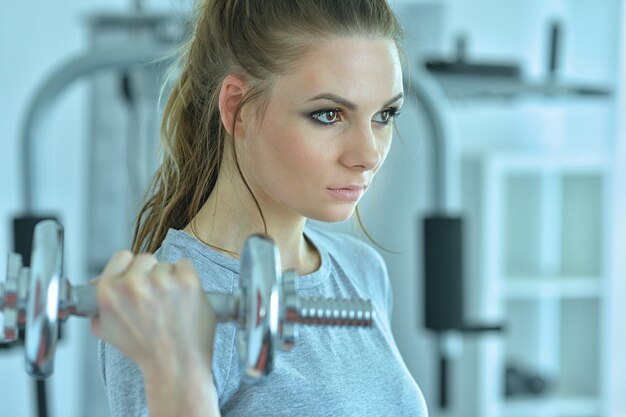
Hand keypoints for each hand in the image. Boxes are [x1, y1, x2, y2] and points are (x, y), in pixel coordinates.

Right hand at [91, 251, 216, 380]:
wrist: (175, 365)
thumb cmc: (145, 350)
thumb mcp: (107, 330)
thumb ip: (98, 304)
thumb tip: (96, 282)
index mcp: (109, 292)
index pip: (122, 257)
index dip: (131, 268)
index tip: (139, 278)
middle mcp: (133, 285)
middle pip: (146, 259)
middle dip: (152, 274)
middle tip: (157, 297)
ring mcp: (162, 282)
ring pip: (167, 265)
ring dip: (170, 280)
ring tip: (171, 305)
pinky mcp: (187, 281)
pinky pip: (185, 265)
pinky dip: (187, 278)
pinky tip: (184, 298)